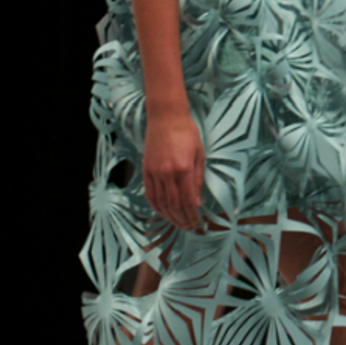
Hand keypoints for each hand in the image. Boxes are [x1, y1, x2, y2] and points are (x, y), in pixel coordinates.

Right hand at [142, 110, 204, 230]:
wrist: (166, 117)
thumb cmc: (187, 133)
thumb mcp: (200, 155)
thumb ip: (198, 179)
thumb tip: (197, 202)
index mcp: (184, 169)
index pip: (188, 201)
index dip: (192, 216)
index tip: (197, 224)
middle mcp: (168, 173)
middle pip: (174, 205)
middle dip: (182, 219)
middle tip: (188, 228)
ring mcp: (155, 172)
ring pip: (161, 202)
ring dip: (170, 216)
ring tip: (177, 223)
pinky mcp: (146, 169)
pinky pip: (150, 193)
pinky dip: (156, 206)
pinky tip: (163, 212)